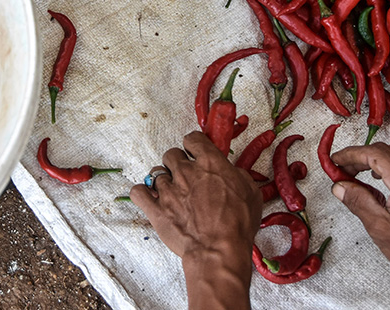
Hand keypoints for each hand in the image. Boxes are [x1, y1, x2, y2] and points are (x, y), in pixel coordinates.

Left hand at [130, 131, 259, 309]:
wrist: (218, 250)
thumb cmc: (237, 225)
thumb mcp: (250, 193)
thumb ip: (237, 175)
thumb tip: (231, 172)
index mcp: (210, 164)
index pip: (193, 139)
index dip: (193, 145)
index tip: (194, 151)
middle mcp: (186, 172)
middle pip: (171, 154)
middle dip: (177, 163)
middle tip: (185, 176)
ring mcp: (168, 190)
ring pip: (156, 172)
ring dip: (163, 180)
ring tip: (171, 191)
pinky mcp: (156, 208)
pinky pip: (138, 192)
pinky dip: (142, 193)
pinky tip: (150, 198)